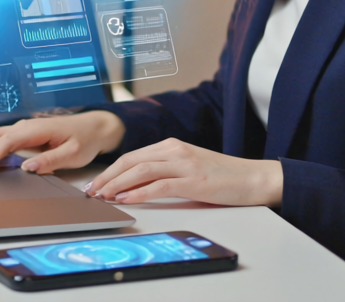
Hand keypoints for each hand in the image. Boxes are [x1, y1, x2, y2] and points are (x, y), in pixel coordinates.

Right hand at [0, 111, 125, 173]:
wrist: (95, 128)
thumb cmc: (84, 140)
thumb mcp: (72, 154)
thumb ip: (49, 160)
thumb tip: (27, 167)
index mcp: (37, 129)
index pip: (8, 140)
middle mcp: (29, 126)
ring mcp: (28, 128)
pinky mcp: (30, 132)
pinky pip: (6, 136)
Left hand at [85, 138, 282, 206]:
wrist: (253, 178)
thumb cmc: (222, 176)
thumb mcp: (188, 168)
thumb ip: (164, 172)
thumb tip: (134, 187)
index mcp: (172, 145)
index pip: (132, 156)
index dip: (110, 170)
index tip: (95, 183)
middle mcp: (175, 150)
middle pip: (131, 160)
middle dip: (107, 177)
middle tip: (91, 191)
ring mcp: (184, 163)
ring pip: (141, 170)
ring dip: (117, 184)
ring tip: (102, 196)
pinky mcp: (194, 180)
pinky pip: (159, 185)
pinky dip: (139, 192)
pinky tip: (126, 200)